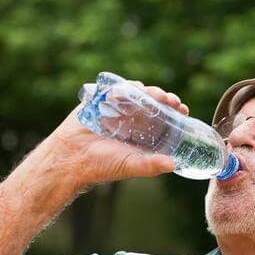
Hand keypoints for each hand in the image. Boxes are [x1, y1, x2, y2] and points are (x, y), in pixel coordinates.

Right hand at [44, 80, 189, 187]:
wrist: (71, 157)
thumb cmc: (101, 165)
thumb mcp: (130, 165)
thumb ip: (150, 166)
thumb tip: (173, 165)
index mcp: (140, 134)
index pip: (162, 119)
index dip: (173, 112)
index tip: (183, 109)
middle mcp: (130, 120)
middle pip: (152, 103)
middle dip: (164, 99)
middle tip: (172, 101)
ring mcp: (115, 109)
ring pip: (136, 94)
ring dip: (149, 92)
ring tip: (157, 95)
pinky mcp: (100, 101)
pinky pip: (116, 89)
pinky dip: (125, 88)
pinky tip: (134, 90)